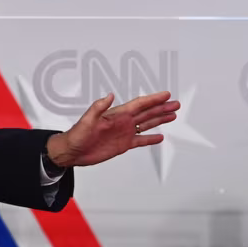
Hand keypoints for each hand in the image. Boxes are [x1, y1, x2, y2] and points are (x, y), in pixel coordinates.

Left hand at [45, 91, 179, 166]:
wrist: (73, 151)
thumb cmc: (77, 135)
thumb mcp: (87, 120)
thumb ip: (98, 107)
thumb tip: (109, 95)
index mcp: (117, 114)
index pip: (139, 104)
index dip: (153, 99)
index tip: (165, 95)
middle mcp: (123, 122)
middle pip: (147, 113)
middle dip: (161, 108)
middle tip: (175, 104)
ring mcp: (124, 132)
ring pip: (146, 124)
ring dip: (159, 119)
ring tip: (172, 115)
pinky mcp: (123, 144)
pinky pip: (140, 140)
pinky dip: (150, 138)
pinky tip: (160, 136)